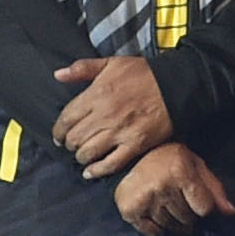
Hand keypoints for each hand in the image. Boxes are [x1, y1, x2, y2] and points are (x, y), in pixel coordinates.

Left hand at [51, 54, 174, 180]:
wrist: (176, 85)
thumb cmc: (144, 73)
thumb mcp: (112, 63)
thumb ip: (83, 68)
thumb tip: (58, 74)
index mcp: (97, 94)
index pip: (66, 119)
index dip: (58, 131)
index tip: (59, 135)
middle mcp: (105, 115)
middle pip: (75, 138)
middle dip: (69, 144)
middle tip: (72, 145)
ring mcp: (120, 132)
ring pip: (89, 153)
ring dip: (81, 157)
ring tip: (83, 155)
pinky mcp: (135, 144)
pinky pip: (110, 164)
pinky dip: (97, 171)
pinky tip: (91, 172)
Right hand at [113, 143, 234, 235]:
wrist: (135, 157)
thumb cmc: (170, 161)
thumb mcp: (197, 166)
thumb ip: (215, 189)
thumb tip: (230, 212)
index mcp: (180, 172)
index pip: (204, 209)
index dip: (202, 205)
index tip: (194, 195)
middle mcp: (161, 185)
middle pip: (187, 219)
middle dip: (187, 213)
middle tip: (178, 198)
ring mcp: (144, 198)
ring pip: (170, 227)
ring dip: (172, 220)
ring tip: (166, 203)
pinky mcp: (129, 210)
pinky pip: (153, 232)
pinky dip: (156, 228)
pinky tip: (154, 211)